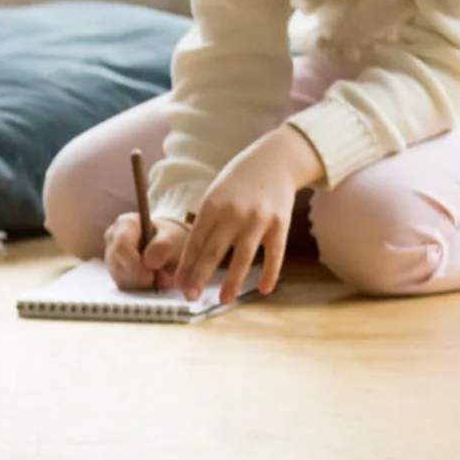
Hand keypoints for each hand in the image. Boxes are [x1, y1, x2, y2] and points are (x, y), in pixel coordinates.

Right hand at [103, 213, 188, 292]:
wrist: (171, 248)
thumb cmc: (171, 239)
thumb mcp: (173, 238)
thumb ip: (163, 246)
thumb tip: (149, 261)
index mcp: (125, 223)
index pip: (121, 246)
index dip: (134, 264)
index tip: (151, 275)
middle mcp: (113, 237)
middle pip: (117, 263)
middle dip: (137, 275)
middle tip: (155, 278)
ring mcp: (111, 255)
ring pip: (118, 276)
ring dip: (138, 281)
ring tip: (155, 276)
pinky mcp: (114, 271)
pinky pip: (121, 284)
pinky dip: (137, 286)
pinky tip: (148, 280)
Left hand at [175, 126, 323, 303]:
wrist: (274, 160)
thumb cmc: (238, 182)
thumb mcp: (215, 194)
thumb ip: (206, 222)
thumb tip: (191, 258)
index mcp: (212, 205)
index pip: (195, 241)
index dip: (186, 265)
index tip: (178, 284)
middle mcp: (234, 212)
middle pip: (213, 251)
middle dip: (200, 276)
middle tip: (190, 297)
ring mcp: (259, 219)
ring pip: (243, 257)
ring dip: (232, 282)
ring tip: (223, 300)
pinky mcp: (281, 224)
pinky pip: (275, 254)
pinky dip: (270, 273)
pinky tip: (263, 290)